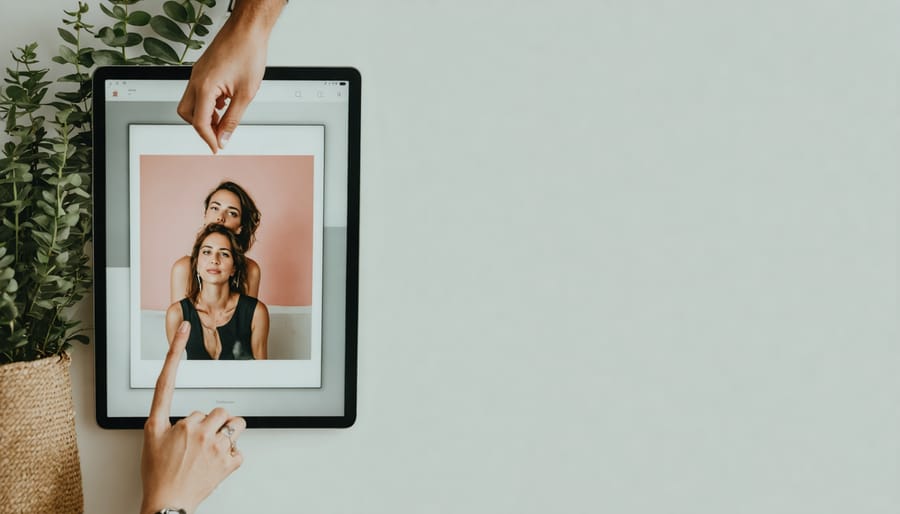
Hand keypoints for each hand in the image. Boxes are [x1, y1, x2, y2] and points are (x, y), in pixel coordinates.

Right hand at [141, 321, 246, 513]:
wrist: (167, 505)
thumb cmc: (157, 475)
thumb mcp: (150, 441)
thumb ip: (164, 418)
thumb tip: (186, 411)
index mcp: (165, 424)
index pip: (166, 381)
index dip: (174, 351)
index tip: (183, 326)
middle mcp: (191, 429)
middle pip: (215, 410)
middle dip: (211, 424)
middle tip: (198, 444)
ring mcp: (211, 445)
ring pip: (233, 425)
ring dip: (227, 435)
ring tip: (211, 452)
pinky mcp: (227, 461)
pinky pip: (239, 448)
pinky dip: (231, 457)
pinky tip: (215, 465)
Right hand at [177, 0, 283, 152]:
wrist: (248, 29)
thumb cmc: (248, 53)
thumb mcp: (246, 94)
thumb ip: (233, 119)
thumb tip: (224, 137)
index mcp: (205, 87)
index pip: (199, 122)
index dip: (208, 139)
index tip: (217, 148)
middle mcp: (196, 80)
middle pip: (187, 114)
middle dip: (201, 127)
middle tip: (219, 135)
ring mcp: (197, 74)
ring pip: (190, 103)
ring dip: (204, 115)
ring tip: (223, 119)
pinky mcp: (202, 70)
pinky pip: (197, 92)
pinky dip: (207, 103)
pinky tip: (224, 103)